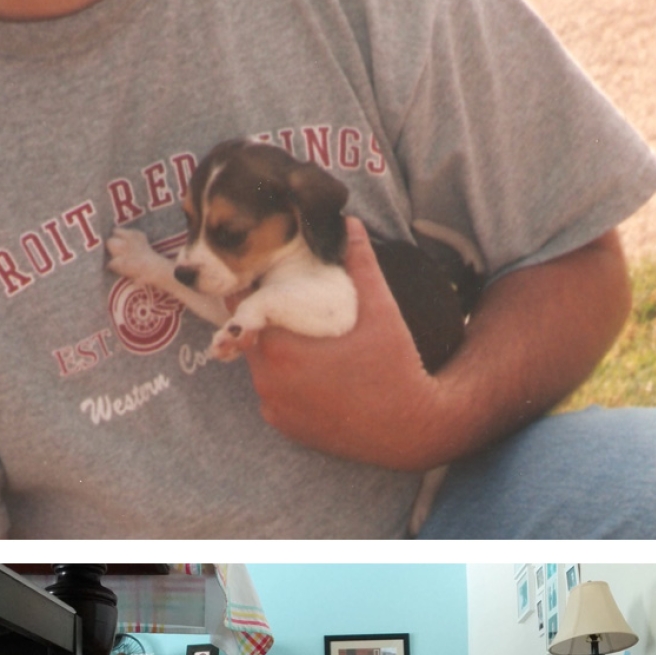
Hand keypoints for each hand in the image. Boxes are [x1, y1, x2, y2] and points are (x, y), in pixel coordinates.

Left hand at [243, 218, 446, 469]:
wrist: (410, 430)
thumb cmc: (395, 369)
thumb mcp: (381, 311)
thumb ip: (361, 265)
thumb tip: (351, 223)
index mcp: (281, 351)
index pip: (245, 310)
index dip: (255, 292)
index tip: (273, 283)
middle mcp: (268, 384)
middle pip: (251, 339)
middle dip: (266, 322)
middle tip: (291, 309)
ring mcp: (275, 410)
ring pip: (261, 368)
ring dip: (274, 352)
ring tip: (303, 338)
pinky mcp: (286, 428)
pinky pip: (272, 395)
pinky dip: (284, 381)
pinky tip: (309, 370)